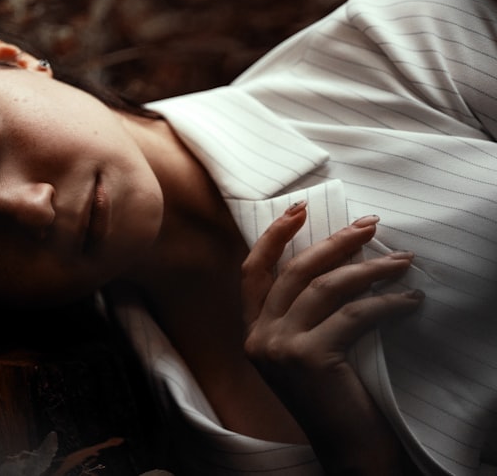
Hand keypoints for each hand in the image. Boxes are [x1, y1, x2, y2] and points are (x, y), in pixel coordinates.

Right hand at [241, 201, 422, 473]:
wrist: (347, 450)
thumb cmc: (334, 398)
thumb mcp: (305, 350)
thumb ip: (301, 315)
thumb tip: (335, 259)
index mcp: (253, 333)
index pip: (253, 272)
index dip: (274, 237)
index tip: (299, 209)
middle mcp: (259, 338)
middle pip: (294, 271)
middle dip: (334, 242)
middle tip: (368, 225)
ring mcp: (280, 347)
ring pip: (324, 287)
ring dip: (368, 268)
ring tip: (400, 260)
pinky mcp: (309, 357)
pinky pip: (353, 314)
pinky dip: (385, 302)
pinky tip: (407, 299)